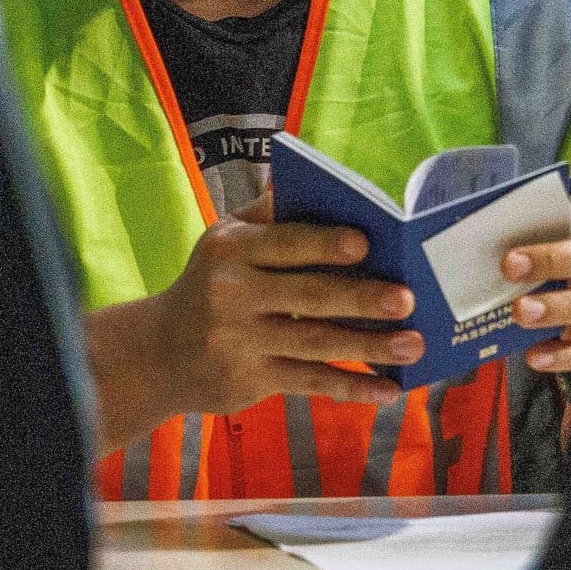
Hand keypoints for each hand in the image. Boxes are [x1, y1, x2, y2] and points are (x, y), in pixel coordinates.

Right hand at [86, 193, 417, 450]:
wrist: (157, 353)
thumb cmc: (208, 284)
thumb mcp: (223, 240)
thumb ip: (267, 213)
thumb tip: (309, 179)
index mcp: (231, 251)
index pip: (284, 243)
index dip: (325, 244)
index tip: (366, 242)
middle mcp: (232, 295)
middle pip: (308, 296)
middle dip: (361, 298)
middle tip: (407, 299)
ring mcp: (240, 342)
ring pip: (316, 344)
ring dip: (370, 346)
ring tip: (413, 343)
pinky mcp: (250, 380)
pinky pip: (310, 382)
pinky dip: (352, 387)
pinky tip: (388, 390)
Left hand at [502, 189, 570, 373]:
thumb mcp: (569, 213)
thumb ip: (543, 225)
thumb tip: (495, 240)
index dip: (550, 246)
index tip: (511, 259)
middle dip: (554, 271)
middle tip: (514, 286)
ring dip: (560, 314)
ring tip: (522, 317)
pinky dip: (568, 355)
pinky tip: (538, 355)